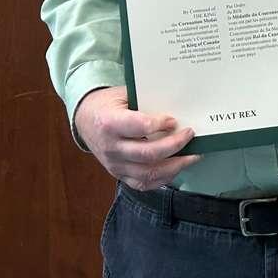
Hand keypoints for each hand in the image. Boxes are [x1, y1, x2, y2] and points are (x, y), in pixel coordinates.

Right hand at [73, 86, 201, 190]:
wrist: (85, 120)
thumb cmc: (108, 104)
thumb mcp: (123, 94)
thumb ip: (146, 100)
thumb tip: (177, 105)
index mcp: (109, 123)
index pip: (139, 126)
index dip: (160, 124)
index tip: (174, 120)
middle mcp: (111, 147)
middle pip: (147, 153)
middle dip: (174, 145)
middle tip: (189, 135)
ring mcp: (115, 164)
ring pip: (148, 173)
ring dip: (175, 166)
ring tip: (192, 156)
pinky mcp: (119, 174)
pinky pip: (143, 183)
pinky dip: (163, 178)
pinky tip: (177, 168)